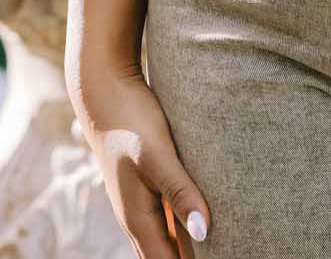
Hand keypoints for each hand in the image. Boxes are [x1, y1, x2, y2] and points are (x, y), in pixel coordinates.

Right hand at [71, 66, 210, 256]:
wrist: (104, 89)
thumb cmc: (131, 121)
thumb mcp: (157, 156)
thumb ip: (180, 192)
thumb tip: (204, 232)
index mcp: (137, 218)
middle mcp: (136, 215)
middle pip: (164, 255)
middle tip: (226, 253)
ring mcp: (139, 198)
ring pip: (165, 236)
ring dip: (186, 246)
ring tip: (216, 245)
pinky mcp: (145, 181)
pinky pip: (166, 215)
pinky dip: (183, 224)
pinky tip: (202, 217)